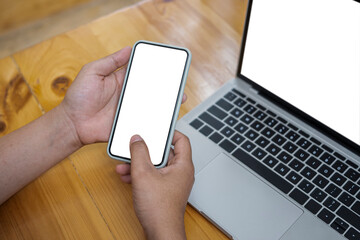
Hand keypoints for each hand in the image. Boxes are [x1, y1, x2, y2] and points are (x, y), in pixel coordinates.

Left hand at [59, 47, 186, 145]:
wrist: (72, 124)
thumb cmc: (78, 97)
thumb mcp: (92, 72)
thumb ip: (110, 61)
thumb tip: (128, 49)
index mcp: (121, 80)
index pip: (141, 73)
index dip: (154, 69)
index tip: (168, 66)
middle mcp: (128, 95)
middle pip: (149, 90)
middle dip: (164, 87)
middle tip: (178, 85)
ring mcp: (129, 110)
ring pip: (150, 106)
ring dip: (163, 104)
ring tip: (177, 100)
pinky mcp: (128, 124)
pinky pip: (144, 121)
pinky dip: (154, 120)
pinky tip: (164, 118)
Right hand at [116, 131, 193, 239]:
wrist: (160, 232)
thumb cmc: (160, 209)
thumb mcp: (143, 174)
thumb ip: (139, 152)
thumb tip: (137, 139)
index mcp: (183, 165)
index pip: (182, 140)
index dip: (170, 131)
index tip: (157, 129)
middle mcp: (180, 173)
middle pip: (165, 153)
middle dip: (146, 151)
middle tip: (135, 147)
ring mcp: (172, 182)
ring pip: (156, 166)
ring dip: (139, 164)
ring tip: (124, 166)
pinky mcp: (164, 191)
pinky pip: (153, 176)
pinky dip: (141, 175)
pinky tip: (127, 176)